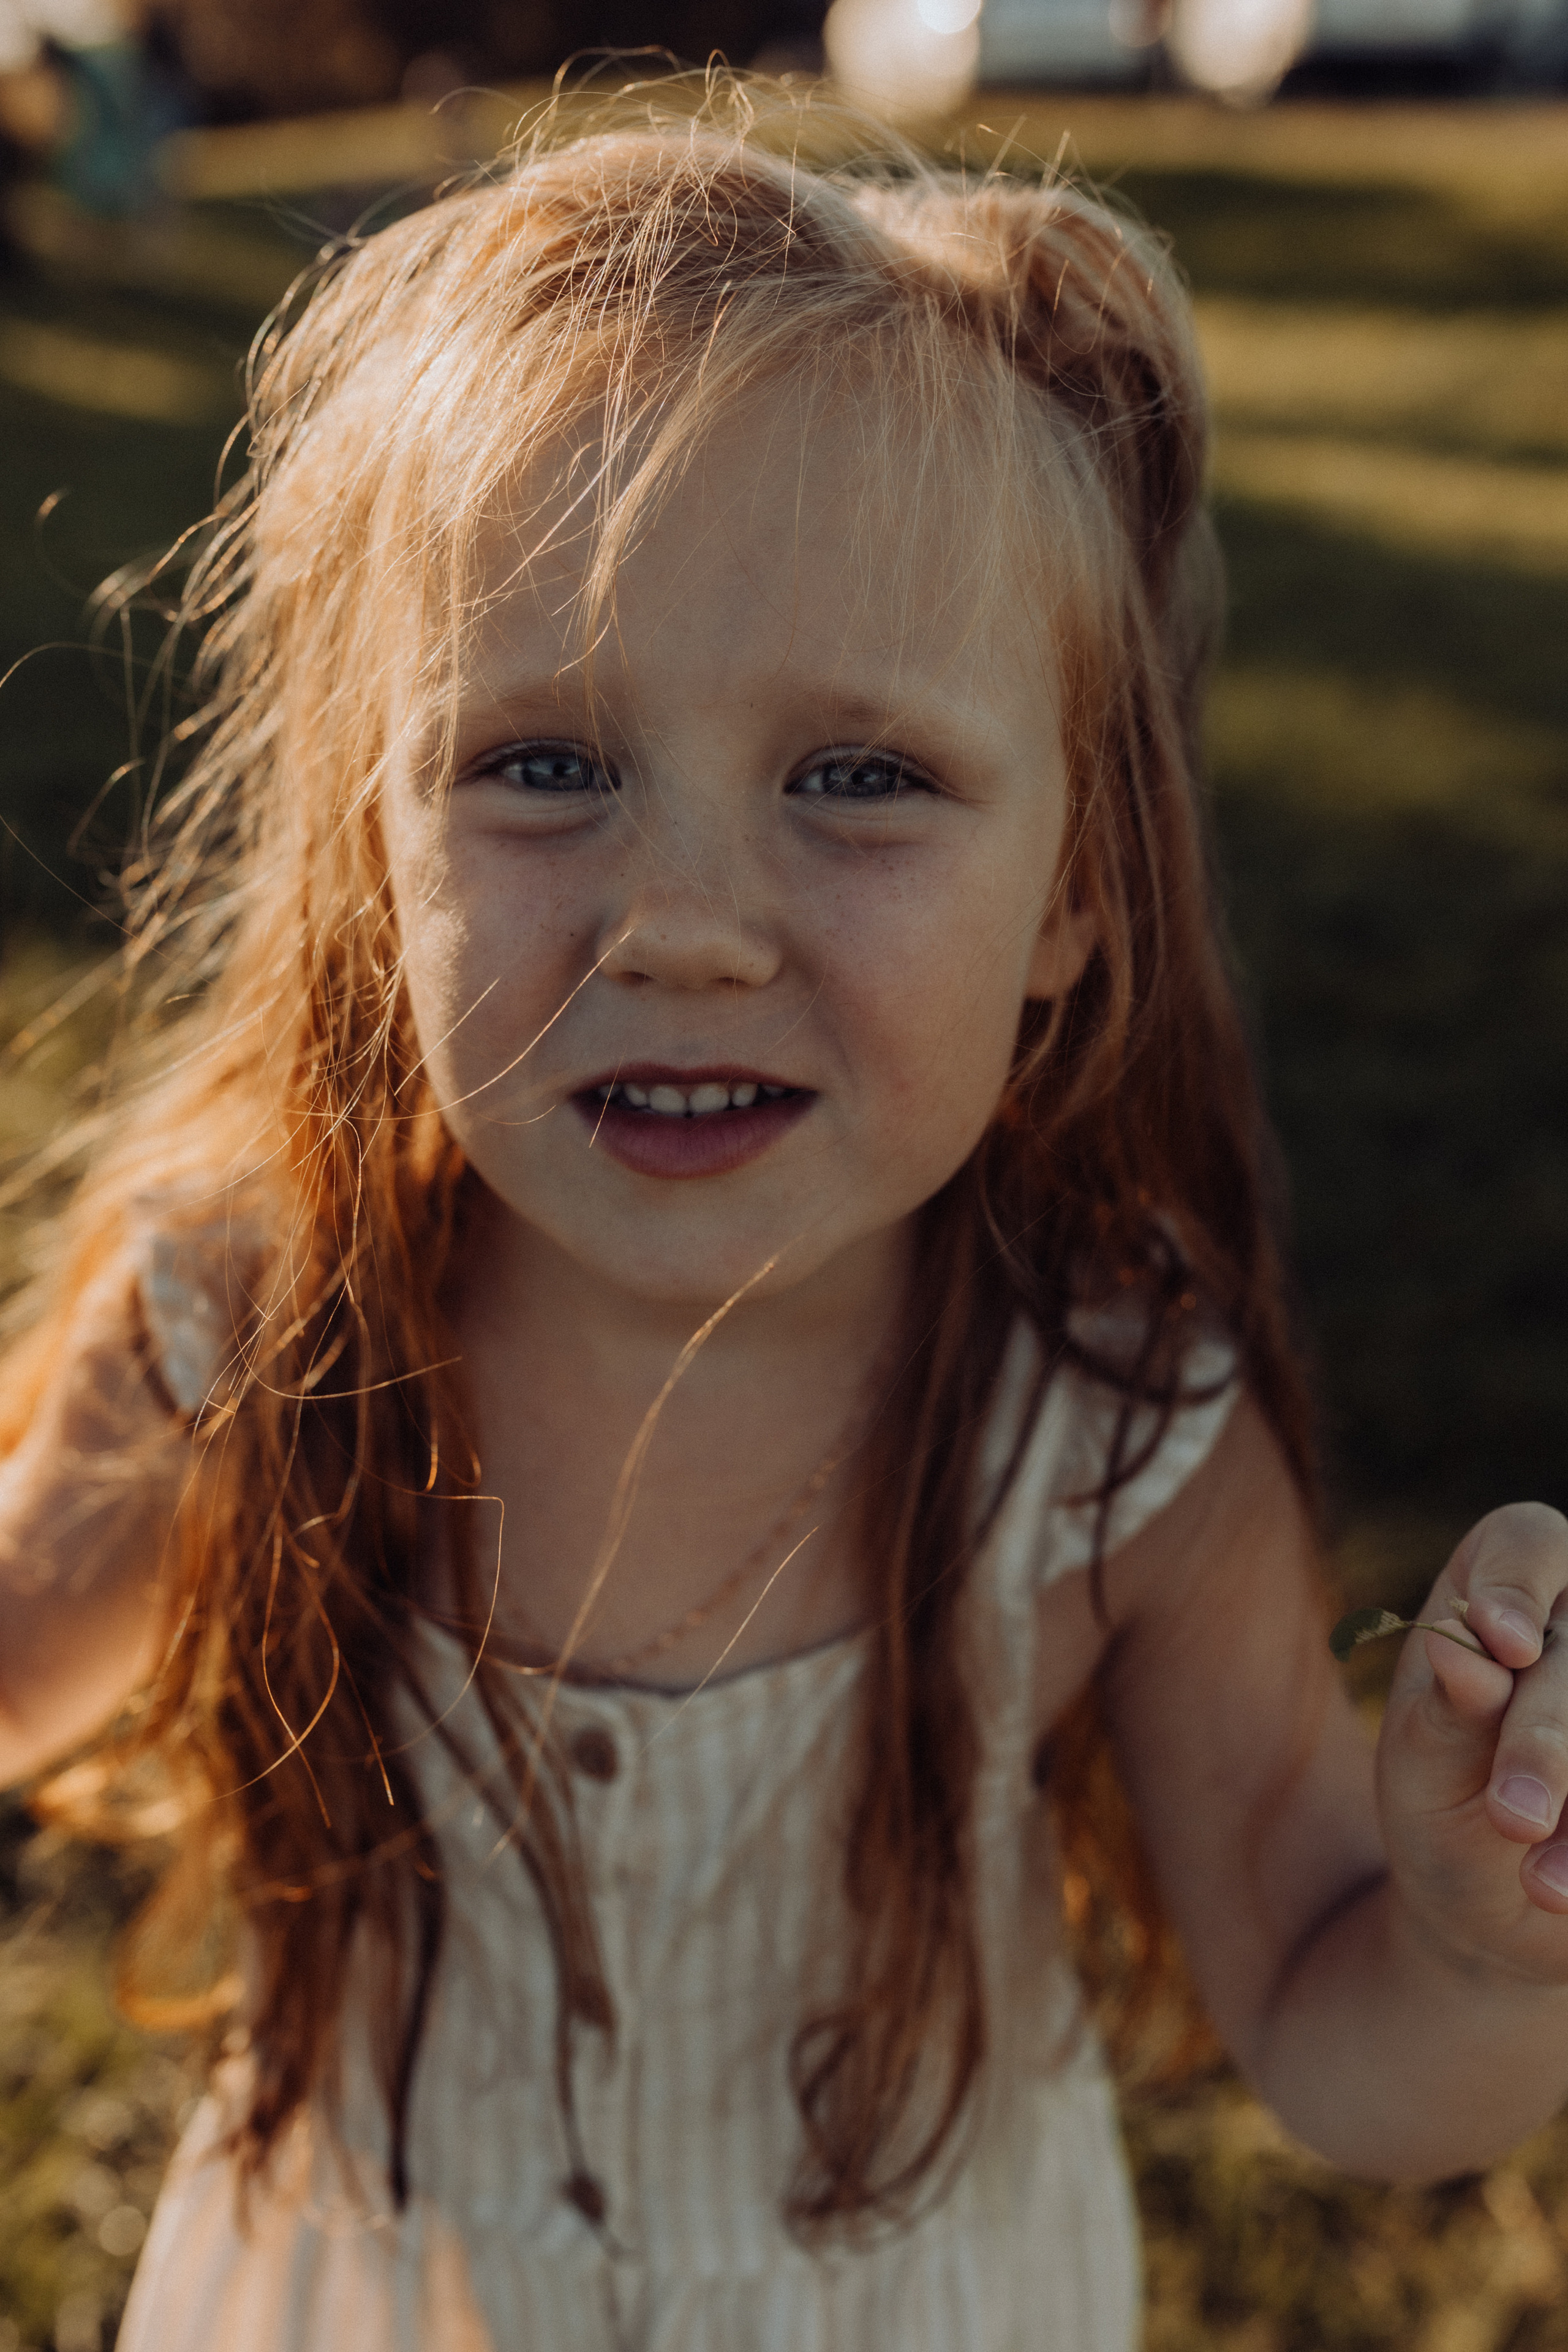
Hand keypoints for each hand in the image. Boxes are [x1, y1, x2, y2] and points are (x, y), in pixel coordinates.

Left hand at [1378, 1503, 1567, 1983]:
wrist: (1492, 1911)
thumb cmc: (1443, 1806)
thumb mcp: (1422, 1762)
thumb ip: (1443, 1708)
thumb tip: (1459, 1650)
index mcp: (1501, 1587)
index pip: (1528, 1540)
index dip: (1520, 1583)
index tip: (1505, 1645)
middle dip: (1550, 1737)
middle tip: (1513, 1815)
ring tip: (1541, 1885)